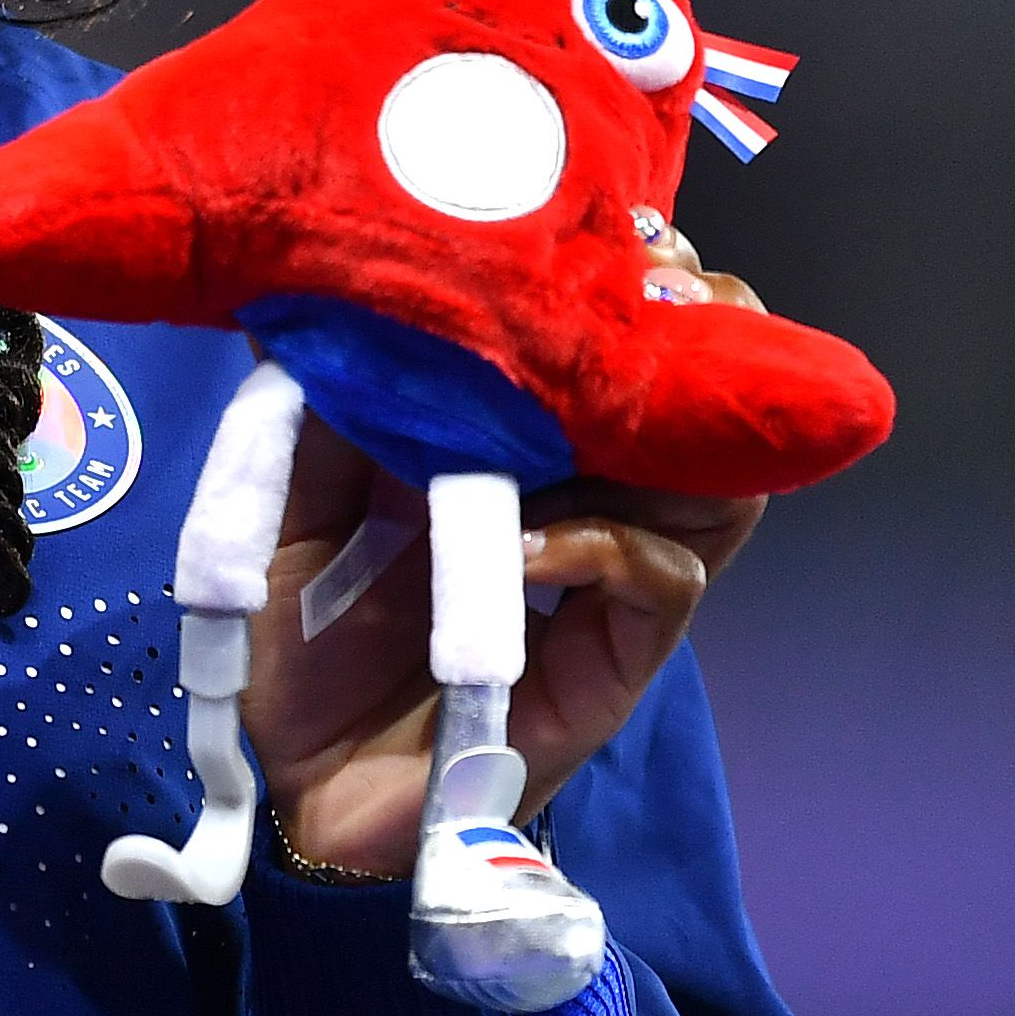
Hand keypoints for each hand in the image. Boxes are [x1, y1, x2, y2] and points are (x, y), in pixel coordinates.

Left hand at [232, 235, 774, 880]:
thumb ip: (320, 418)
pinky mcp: (612, 665)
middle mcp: (586, 504)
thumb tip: (328, 299)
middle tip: (644, 286)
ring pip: (722, 488)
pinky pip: (661, 581)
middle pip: (707, 401)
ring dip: (670, 430)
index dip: (638, 278)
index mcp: (520, 451)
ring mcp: (608, 585)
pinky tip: (527, 536)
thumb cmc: (304, 650)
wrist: (297, 793)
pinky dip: (601, 542)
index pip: (622, 347)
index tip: (608, 223)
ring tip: (603, 395)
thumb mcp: (292, 511)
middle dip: (698, 329)